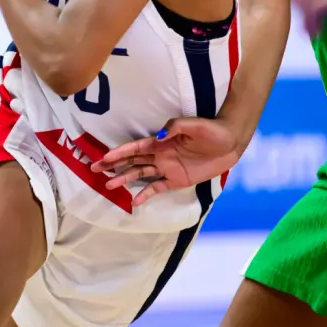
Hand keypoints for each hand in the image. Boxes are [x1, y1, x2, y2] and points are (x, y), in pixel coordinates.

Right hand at [89, 118, 242, 206]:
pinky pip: (158, 188)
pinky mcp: (178, 179)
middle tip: (95, 168)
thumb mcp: (194, 125)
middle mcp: (160, 154)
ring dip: (125, 178)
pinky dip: (146, 194)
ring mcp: (168, 168)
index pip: (135, 147)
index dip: (118, 152)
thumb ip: (174, 128)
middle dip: (113, 164)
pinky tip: (135, 202)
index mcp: (161, 141)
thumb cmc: (212, 130)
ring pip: (140, 173)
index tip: (103, 157)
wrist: (230, 142)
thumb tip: (157, 137)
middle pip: (132, 160)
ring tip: (109, 185)